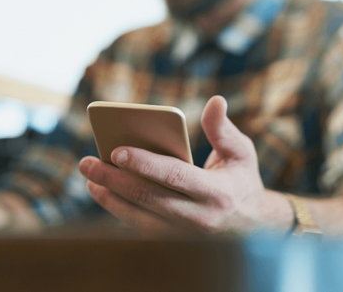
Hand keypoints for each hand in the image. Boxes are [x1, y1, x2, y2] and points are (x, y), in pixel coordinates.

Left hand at [79, 95, 292, 234]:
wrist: (255, 228)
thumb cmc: (242, 181)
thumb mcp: (241, 153)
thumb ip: (223, 129)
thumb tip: (215, 100)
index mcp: (215, 193)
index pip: (174, 176)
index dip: (144, 163)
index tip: (115, 150)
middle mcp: (198, 218)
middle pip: (148, 197)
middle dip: (113, 179)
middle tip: (86, 162)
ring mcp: (184, 235)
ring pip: (139, 217)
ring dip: (110, 197)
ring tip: (89, 178)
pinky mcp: (174, 241)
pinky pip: (140, 226)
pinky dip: (118, 210)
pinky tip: (102, 192)